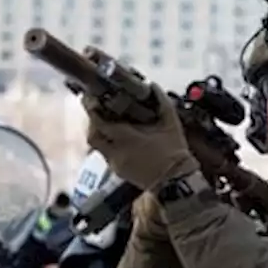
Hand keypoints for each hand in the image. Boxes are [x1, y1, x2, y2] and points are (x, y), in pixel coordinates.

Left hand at [84, 83, 199, 189]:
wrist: (176, 181)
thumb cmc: (174, 152)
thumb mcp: (171, 123)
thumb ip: (161, 102)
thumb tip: (152, 86)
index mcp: (127, 139)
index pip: (100, 123)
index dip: (92, 109)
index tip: (91, 97)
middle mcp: (116, 153)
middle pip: (92, 136)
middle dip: (92, 122)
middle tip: (96, 109)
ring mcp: (115, 164)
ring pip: (97, 146)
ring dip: (99, 133)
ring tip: (106, 122)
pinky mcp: (118, 172)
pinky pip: (106, 155)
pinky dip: (108, 144)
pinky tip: (117, 138)